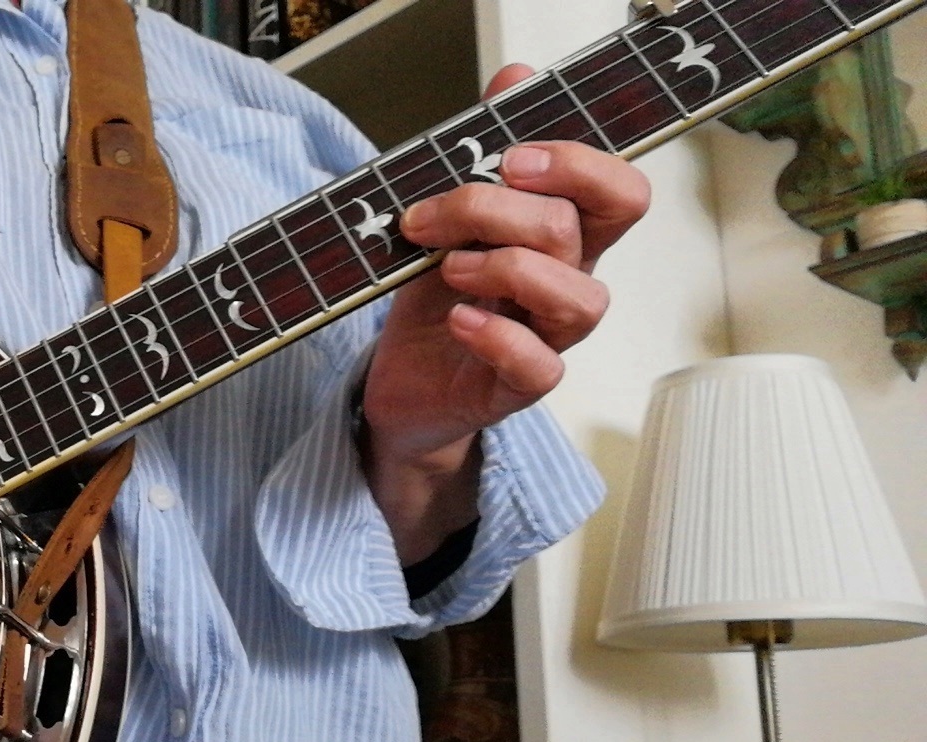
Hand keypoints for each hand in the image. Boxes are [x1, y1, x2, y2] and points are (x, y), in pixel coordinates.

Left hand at [364, 63, 650, 561]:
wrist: (404, 381)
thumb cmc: (436, 300)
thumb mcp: (448, 219)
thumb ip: (482, 151)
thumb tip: (515, 78)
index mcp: (562, 236)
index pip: (617, 191)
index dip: (578, 165)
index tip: (508, 156)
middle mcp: (566, 281)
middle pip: (579, 229)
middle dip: (501, 208)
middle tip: (438, 214)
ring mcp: (549, 335)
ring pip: (579, 297)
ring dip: (505, 269)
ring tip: (450, 269)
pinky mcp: (520, 384)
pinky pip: (540, 364)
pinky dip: (498, 336)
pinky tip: (459, 319)